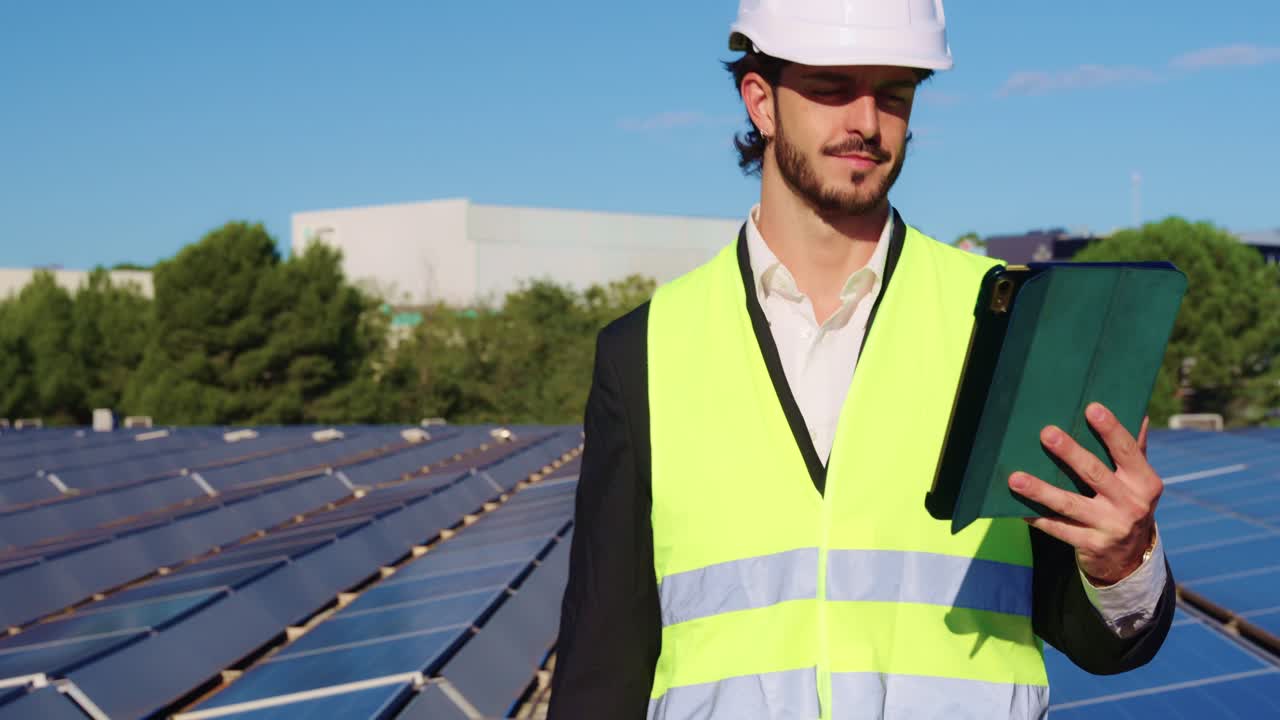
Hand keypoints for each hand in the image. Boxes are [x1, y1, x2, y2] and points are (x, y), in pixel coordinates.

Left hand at [1008, 403, 1159, 585]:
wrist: (1131, 557)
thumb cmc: (1128, 503)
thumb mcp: (1138, 480)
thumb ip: (1134, 448)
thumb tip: (1137, 409)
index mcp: (1145, 482)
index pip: (1127, 451)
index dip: (1111, 429)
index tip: (1091, 408)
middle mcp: (1132, 504)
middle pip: (1095, 474)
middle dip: (1070, 453)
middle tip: (1046, 433)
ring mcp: (1111, 527)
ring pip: (1070, 504)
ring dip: (1041, 490)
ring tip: (1015, 478)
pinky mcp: (1091, 545)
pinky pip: (1059, 529)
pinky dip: (1038, 518)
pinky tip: (1017, 508)